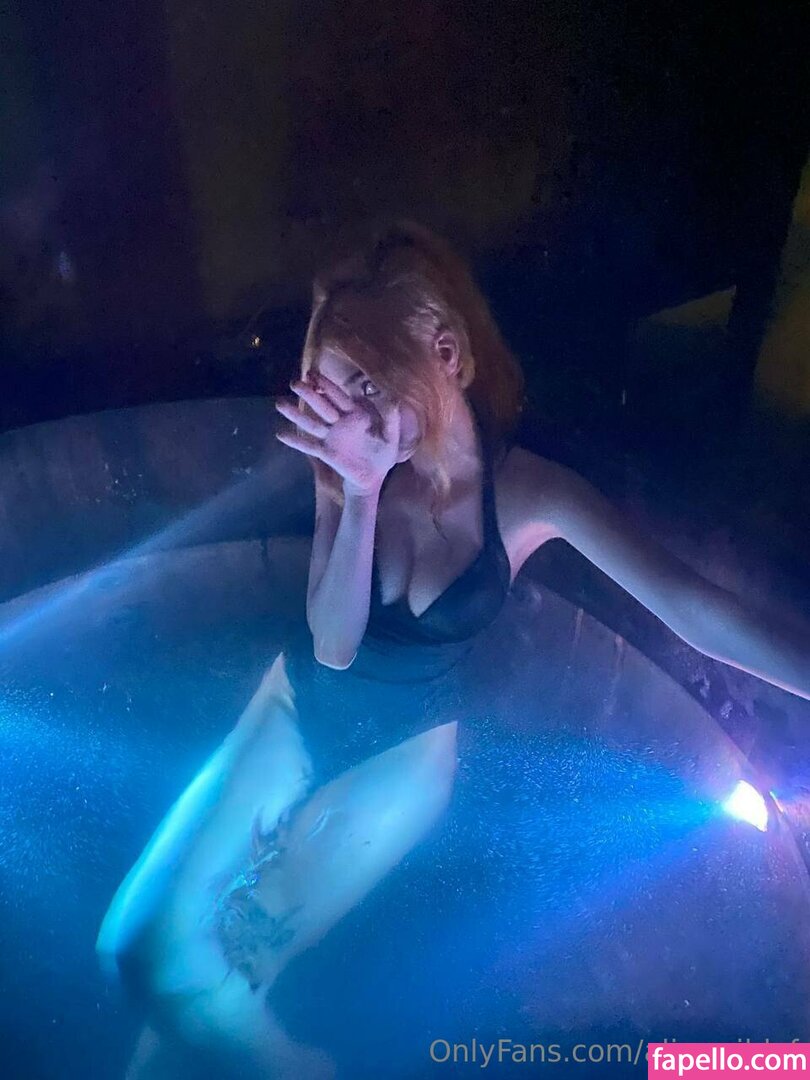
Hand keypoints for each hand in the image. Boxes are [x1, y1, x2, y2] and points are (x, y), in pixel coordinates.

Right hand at [274, 371, 401, 496]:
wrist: (374, 477)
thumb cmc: (382, 454)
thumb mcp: (391, 437)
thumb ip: (391, 419)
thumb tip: (393, 400)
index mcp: (355, 415)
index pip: (338, 396)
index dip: (326, 385)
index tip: (312, 374)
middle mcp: (339, 423)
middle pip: (322, 406)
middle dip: (309, 394)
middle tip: (293, 382)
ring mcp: (330, 437)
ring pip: (311, 422)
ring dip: (296, 414)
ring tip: (280, 404)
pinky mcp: (326, 452)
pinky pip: (309, 445)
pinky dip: (295, 440)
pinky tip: (280, 434)